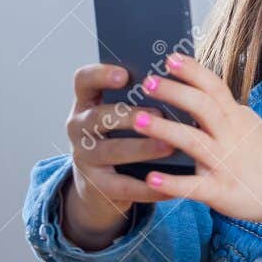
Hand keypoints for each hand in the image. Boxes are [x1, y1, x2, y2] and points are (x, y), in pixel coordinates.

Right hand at [63, 63, 178, 246]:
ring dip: (141, 148)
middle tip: (160, 114)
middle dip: (129, 115)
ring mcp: (84, 157)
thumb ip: (142, 97)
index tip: (125, 74)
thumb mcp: (124, 115)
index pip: (84, 80)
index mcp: (88, 102)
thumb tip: (181, 79)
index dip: (101, 74)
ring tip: (169, 146)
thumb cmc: (122, 136)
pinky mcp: (96, 186)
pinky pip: (122, 186)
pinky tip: (171, 184)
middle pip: (97, 116)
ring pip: (110, 151)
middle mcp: (80, 127)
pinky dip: (148, 187)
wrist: (101, 184)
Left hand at [127, 54, 261, 248]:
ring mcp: (226, 164)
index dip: (192, 71)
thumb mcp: (248, 126)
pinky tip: (150, 178)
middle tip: (147, 82)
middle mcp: (231, 136)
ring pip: (194, 142)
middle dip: (174, 92)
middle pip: (202, 107)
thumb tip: (196, 89)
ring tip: (136, 120)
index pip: (215, 87)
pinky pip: (194, 186)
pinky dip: (172, 182)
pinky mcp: (221, 191)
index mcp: (237, 118)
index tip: (170, 58)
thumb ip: (223, 110)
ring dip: (164, 129)